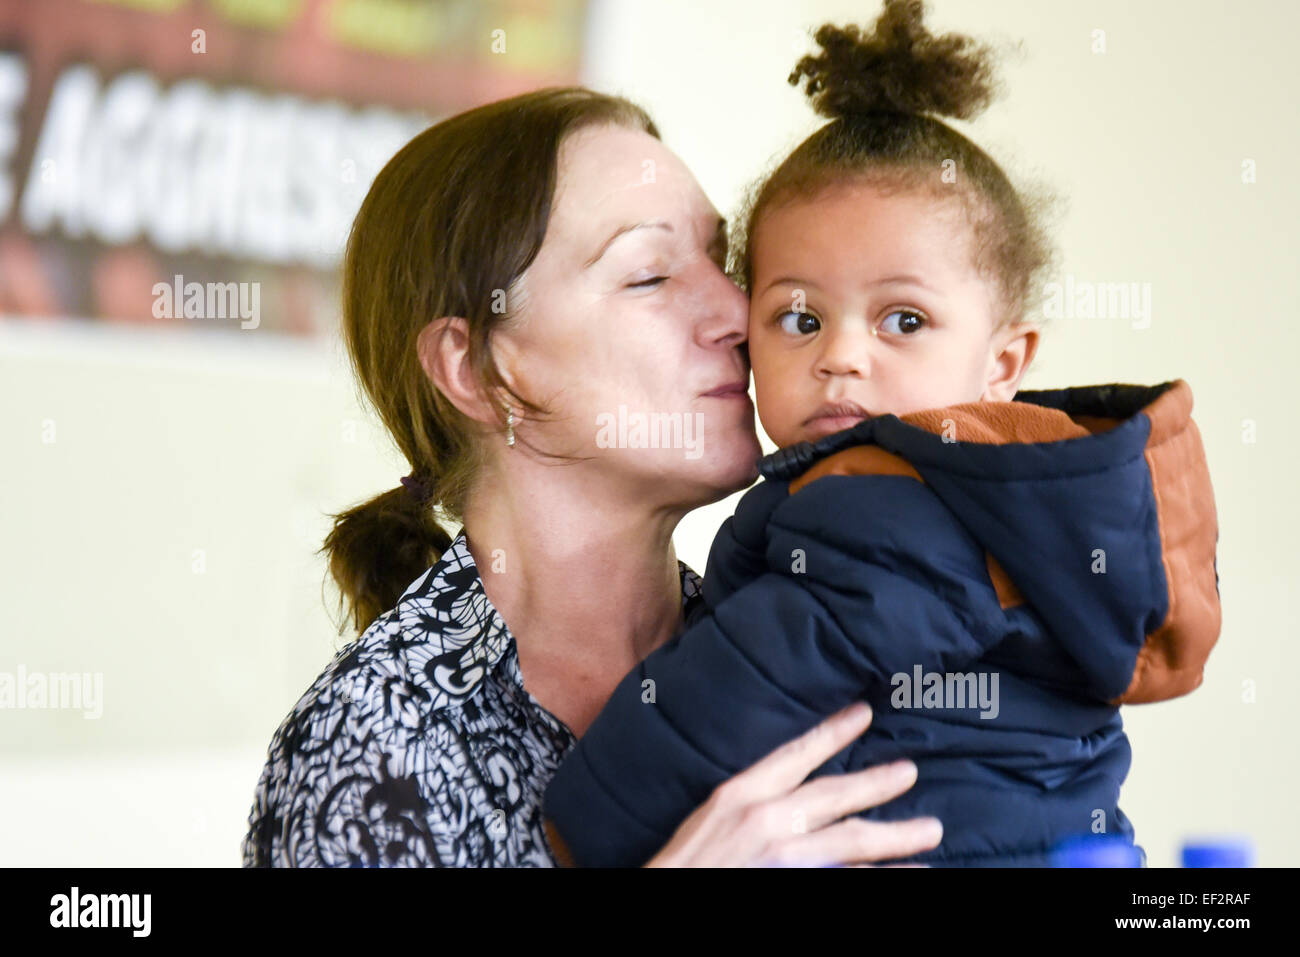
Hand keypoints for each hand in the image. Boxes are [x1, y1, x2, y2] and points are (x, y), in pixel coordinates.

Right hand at [643, 702, 941, 866]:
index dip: (832, 732)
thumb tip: (787, 789)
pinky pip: (847, 880)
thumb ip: (746, 801)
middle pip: (835, 797)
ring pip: (851, 843)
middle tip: (911, 772)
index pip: (795, 754)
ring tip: (931, 832)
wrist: (664, 895)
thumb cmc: (682, 863)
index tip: (863, 713)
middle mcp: (766, 821)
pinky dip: (880, 877)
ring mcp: (784, 859)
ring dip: (895, 837)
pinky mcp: (793, 885)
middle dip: (877, 783)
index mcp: (740, 794)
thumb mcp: (709, 817)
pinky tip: (912, 876)